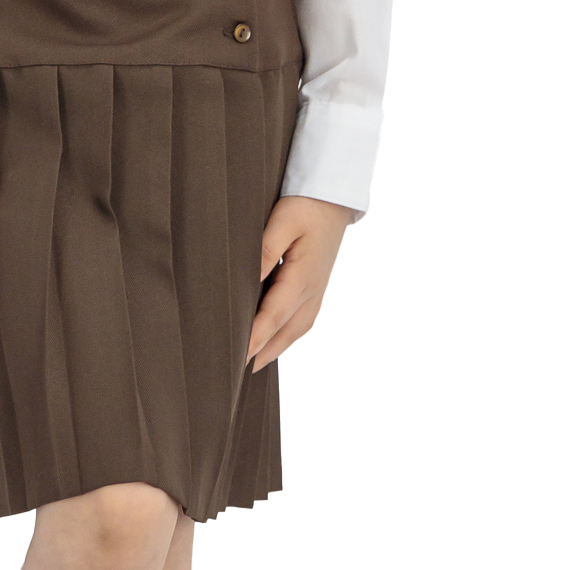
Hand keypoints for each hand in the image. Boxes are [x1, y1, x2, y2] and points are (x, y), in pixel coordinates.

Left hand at [245, 196, 353, 372]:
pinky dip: (285, 336)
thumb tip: (245, 278)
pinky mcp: (316, 286)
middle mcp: (312, 289)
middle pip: (284, 330)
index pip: (273, 315)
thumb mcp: (282, 221)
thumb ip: (263, 251)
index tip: (235, 357)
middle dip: (260, 352)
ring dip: (273, 348)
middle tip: (235, 373)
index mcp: (303, 276)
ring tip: (251, 365)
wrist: (334, 196)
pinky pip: (301, 320)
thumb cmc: (305, 205)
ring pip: (295, 329)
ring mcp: (317, 290)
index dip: (254, 338)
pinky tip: (272, 340)